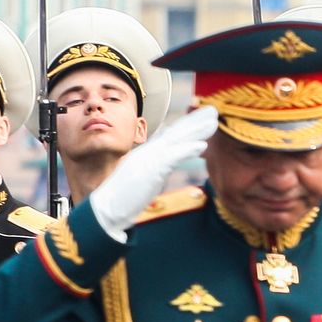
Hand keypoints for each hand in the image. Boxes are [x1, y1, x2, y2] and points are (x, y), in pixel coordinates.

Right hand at [88, 105, 218, 241]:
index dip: (186, 127)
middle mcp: (149, 152)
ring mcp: (150, 159)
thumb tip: (161, 170)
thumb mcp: (142, 180)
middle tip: (213, 112)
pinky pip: (173, 157)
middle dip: (195, 122)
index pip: (170, 136)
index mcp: (148, 154)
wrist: (107, 208)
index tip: (201, 120)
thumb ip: (154, 171)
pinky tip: (201, 146)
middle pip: (176, 133)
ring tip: (213, 122)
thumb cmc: (123, 197)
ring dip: (196, 130)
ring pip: (177, 140)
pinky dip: (187, 150)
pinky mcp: (151, 170)